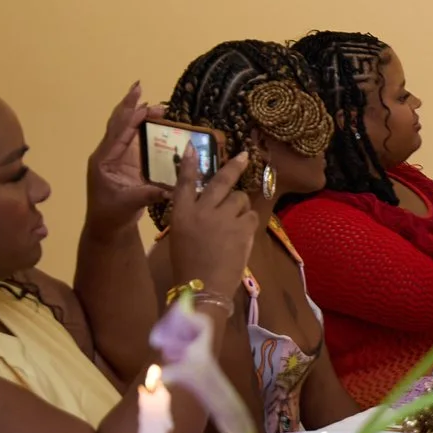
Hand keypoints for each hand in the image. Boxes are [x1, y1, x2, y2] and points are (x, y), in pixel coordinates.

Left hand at [86, 82, 170, 225]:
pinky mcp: (126, 163)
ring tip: (157, 107)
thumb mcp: (129, 204)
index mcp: (104, 159)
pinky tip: (155, 122)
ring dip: (140, 116)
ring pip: (126, 129)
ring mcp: (116, 157)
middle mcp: (108, 154)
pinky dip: (144, 129)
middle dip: (132, 107)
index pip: (118, 131)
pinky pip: (134, 139)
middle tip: (143, 89)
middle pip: (119, 124)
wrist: (106, 228)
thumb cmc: (112, 215)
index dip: (129, 113)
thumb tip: (172, 188)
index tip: (141, 96)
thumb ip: (149, 193)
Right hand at [163, 151, 255, 299]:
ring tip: (233, 224)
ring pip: (240, 199)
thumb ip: (194, 216)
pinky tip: (241, 234)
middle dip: (233, 166)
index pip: (184, 182)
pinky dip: (248, 222)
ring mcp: (223, 217)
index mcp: (181, 213)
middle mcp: (202, 209)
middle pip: (220, 181)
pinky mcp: (241, 227)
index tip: (191, 146)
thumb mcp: (181, 235)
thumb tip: (210, 203)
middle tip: (244, 156)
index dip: (188, 164)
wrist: (203, 286)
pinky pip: (251, 215)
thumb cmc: (188, 264)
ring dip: (239, 207)